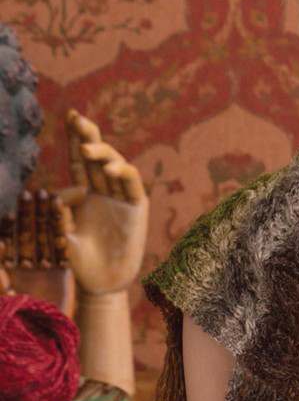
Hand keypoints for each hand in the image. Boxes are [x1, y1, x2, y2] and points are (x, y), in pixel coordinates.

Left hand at [56, 108, 148, 295]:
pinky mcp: (137, 210)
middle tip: (78, 119)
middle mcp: (104, 193)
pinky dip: (122, 172)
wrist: (102, 284)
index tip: (68, 116)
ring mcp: (122, 200)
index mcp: (85, 195)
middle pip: (97, 156)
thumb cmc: (80, 263)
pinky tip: (108, 169)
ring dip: (103, 152)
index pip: (80, 161)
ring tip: (90, 150)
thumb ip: (60, 215)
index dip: (75, 139)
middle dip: (89, 135)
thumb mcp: (62, 234)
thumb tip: (60, 195)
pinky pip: (132, 184)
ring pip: (115, 165)